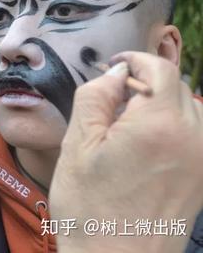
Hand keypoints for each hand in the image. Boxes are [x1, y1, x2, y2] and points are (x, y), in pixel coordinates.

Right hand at [49, 52, 202, 252]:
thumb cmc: (89, 209)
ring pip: (191, 108)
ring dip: (162, 103)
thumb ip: (96, 98)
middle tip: (112, 98)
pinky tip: (146, 144)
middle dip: (145, 82)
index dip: (136, 59)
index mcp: (160, 126)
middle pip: (177, 87)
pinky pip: (197, 134)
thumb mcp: (78, 146)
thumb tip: (115, 72)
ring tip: (129, 122)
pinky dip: (175, 125)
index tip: (113, 65)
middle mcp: (193, 139)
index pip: (161, 69)